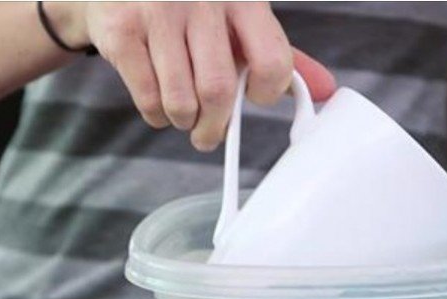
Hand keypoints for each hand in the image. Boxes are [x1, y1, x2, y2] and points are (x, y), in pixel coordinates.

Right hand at [53, 2, 335, 150]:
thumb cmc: (192, 8)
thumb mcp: (240, 19)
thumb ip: (277, 53)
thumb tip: (325, 90)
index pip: (273, 60)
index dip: (267, 92)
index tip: (254, 98)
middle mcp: (202, 0)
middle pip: (219, 90)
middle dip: (215, 127)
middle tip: (209, 136)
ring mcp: (159, 13)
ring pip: (181, 101)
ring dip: (184, 122)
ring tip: (184, 117)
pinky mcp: (121, 29)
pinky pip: (147, 97)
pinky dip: (156, 115)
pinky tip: (159, 107)